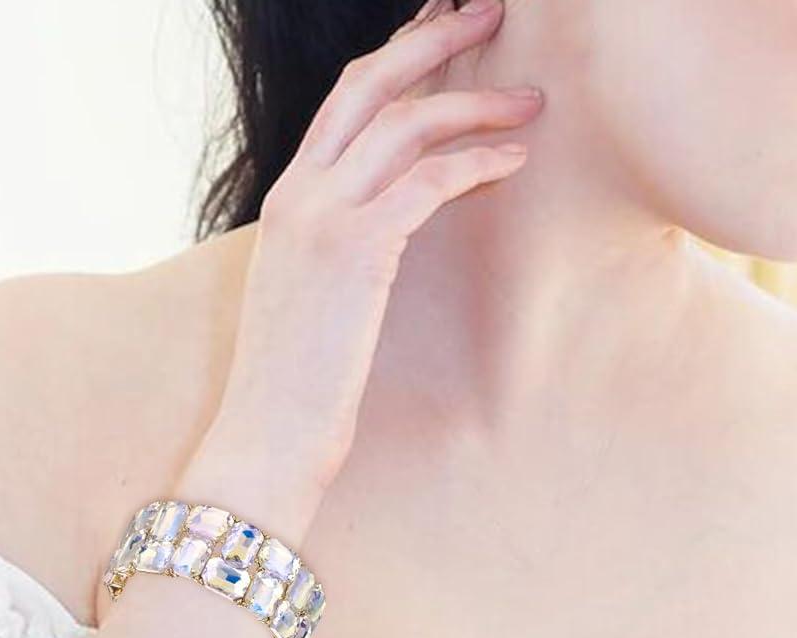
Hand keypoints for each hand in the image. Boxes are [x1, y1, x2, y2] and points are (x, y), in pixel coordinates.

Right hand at [186, 0, 543, 526]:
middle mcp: (298, 194)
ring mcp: (320, 218)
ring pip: (404, 123)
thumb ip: (339, 253)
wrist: (266, 437)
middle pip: (368, 83)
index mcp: (287, 201)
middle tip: (490, 10)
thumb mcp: (313, 302)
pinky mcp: (354, 252)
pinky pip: (426, 182)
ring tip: (530, 101)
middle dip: (433, 38)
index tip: (440, 26)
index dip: (397, 58)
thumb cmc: (296, 388)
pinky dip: (476, 163)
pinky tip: (513, 162)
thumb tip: (385, 238)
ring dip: (474, 102)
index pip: (344, 102)